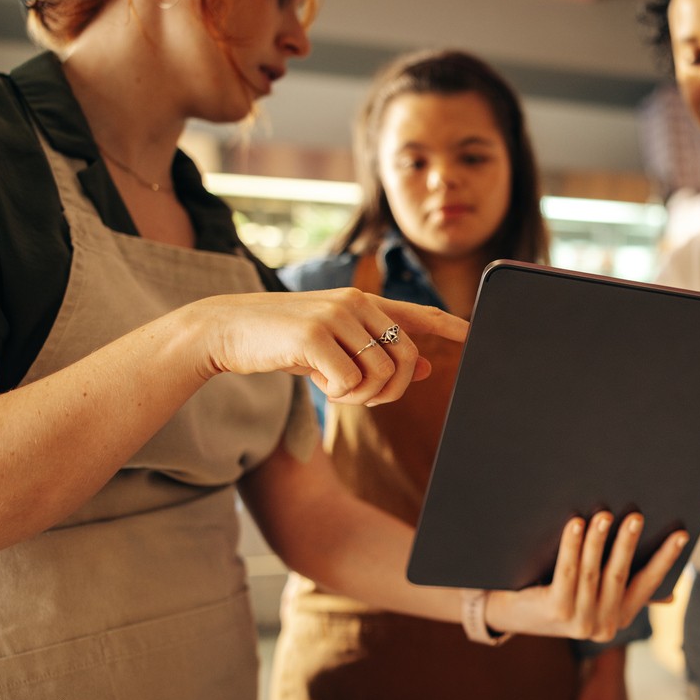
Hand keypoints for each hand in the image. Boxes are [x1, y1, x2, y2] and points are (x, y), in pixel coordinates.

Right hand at [183, 289, 467, 405]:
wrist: (225, 328)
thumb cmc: (281, 340)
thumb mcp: (333, 345)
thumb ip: (376, 351)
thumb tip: (425, 367)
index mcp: (363, 302)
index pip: (416, 313)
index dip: (448, 325)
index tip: (474, 334)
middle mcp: (356, 303)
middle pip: (405, 359)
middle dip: (390, 390)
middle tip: (359, 396)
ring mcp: (336, 316)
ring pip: (382, 374)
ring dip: (360, 395)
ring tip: (331, 385)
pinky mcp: (314, 335)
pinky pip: (350, 383)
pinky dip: (337, 395)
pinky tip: (314, 380)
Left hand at [486, 511, 687, 641]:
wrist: (510, 612)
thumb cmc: (555, 592)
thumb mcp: (593, 593)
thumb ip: (624, 588)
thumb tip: (671, 594)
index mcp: (618, 618)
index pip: (648, 584)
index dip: (665, 559)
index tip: (681, 534)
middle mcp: (603, 626)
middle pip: (619, 575)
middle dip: (629, 543)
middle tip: (637, 515)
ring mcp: (579, 622)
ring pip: (593, 571)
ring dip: (599, 539)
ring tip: (605, 514)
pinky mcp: (555, 611)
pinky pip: (567, 571)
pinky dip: (572, 545)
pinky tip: (576, 523)